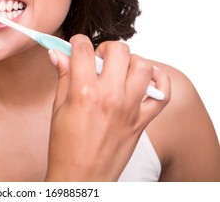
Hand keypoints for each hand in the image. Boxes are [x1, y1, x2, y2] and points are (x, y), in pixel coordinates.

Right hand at [45, 35, 170, 180]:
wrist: (81, 177)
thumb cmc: (65, 147)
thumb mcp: (58, 108)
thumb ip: (62, 77)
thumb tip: (57, 54)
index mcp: (83, 92)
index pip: (83, 50)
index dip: (77, 42)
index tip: (76, 45)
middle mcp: (110, 97)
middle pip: (119, 50)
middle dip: (106, 48)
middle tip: (99, 59)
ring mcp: (129, 109)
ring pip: (143, 66)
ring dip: (131, 61)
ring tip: (120, 69)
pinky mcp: (142, 121)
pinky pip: (162, 94)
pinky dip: (158, 81)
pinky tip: (145, 80)